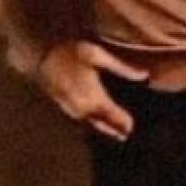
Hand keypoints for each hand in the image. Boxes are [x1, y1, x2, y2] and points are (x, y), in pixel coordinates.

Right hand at [34, 40, 148, 140]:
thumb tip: (144, 75)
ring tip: (115, 133)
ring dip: (103, 128)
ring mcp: (70, 108)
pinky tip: (94, 120)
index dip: (122, 122)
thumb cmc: (71, 51)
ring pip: (90, 123)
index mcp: (93, 97)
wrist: (41, 55)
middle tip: (126, 134)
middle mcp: (82, 108)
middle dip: (114, 129)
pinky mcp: (63, 105)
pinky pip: (80, 119)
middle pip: (101, 123)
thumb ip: (121, 67)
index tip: (132, 127)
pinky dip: (91, 122)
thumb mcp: (98, 55)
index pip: (112, 116)